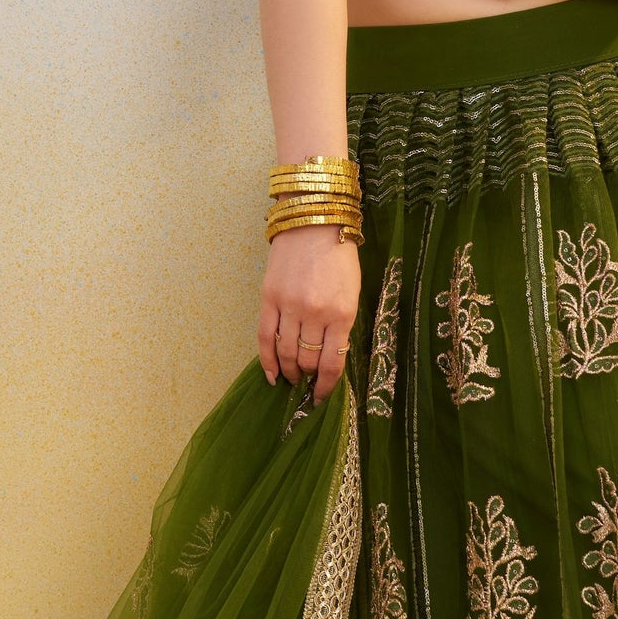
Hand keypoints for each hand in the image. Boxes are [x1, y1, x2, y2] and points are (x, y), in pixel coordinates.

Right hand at [257, 219, 358, 405]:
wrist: (314, 220)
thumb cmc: (339, 256)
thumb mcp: (352, 292)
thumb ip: (342, 324)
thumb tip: (330, 356)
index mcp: (342, 314)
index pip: (333, 364)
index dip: (327, 388)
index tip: (322, 398)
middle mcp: (315, 314)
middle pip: (308, 361)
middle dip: (308, 378)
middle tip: (307, 385)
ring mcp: (290, 306)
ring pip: (286, 353)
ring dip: (289, 371)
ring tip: (292, 379)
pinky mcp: (269, 298)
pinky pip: (265, 337)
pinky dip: (267, 361)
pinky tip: (271, 375)